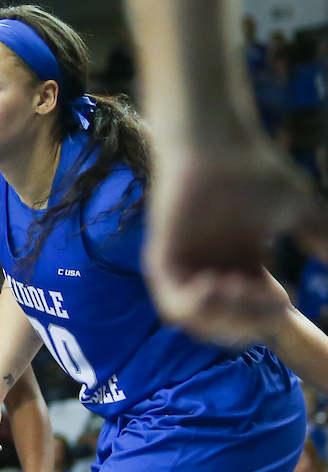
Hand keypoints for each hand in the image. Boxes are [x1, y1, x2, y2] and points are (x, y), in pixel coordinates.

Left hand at [145, 142, 327, 343]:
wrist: (216, 143)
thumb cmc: (255, 171)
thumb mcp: (298, 212)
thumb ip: (320, 239)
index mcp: (241, 272)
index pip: (255, 316)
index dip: (271, 319)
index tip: (288, 304)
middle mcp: (210, 278)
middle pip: (229, 328)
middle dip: (252, 321)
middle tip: (271, 298)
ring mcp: (184, 273)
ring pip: (201, 325)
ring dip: (226, 316)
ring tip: (242, 287)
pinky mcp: (160, 264)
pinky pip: (174, 306)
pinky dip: (196, 307)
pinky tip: (216, 284)